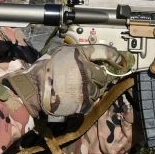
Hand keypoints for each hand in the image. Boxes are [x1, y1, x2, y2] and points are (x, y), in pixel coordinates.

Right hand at [11, 43, 131, 122]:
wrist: (33, 89)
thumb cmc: (44, 71)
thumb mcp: (60, 55)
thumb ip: (77, 56)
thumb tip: (92, 59)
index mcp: (79, 55)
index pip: (104, 52)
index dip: (115, 56)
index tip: (121, 61)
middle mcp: (85, 69)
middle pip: (102, 75)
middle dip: (95, 78)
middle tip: (82, 80)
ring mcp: (85, 86)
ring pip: (98, 90)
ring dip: (90, 90)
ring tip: (75, 89)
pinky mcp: (84, 101)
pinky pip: (92, 102)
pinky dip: (85, 101)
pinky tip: (74, 98)